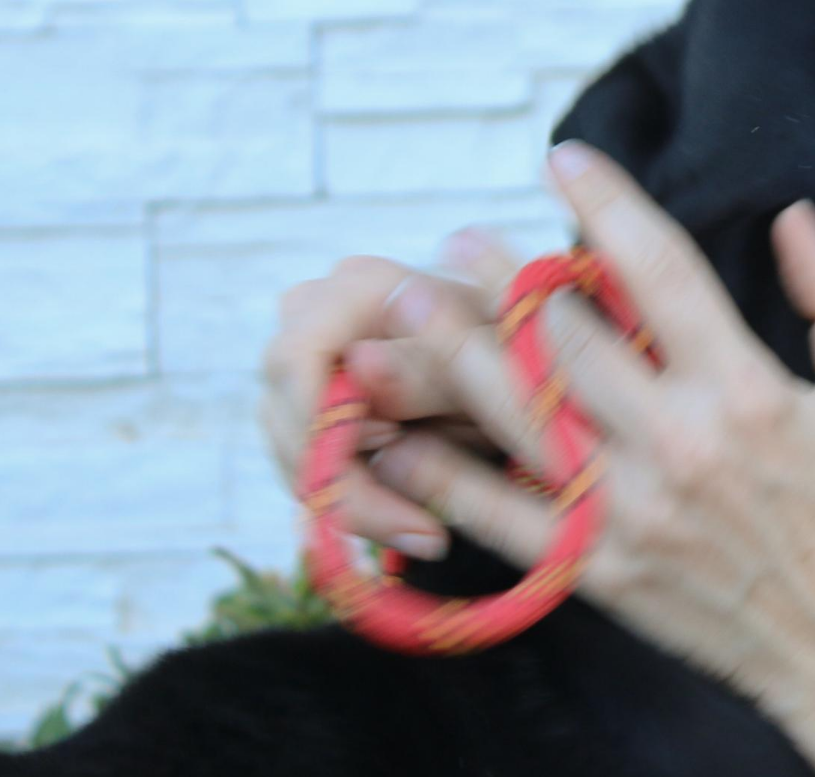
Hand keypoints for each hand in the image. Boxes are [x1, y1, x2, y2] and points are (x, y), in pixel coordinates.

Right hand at [255, 234, 538, 560]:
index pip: (295, 357)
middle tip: (422, 525)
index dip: (322, 419)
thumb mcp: (496, 366)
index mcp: (360, 285)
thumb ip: (431, 370)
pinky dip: (353, 505)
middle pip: (283, 411)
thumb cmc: (522, 357)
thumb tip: (357, 363)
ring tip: (427, 528)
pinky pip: (306, 468)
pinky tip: (413, 523)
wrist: (531, 376)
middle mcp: (317, 314)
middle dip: (342, 480)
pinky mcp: (308, 411)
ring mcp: (306, 363)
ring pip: (290, 449)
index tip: (387, 455)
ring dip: (352, 503)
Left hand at [359, 142, 814, 714]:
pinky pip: (503, 515)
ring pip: (522, 415)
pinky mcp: (599, 569)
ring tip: (405, 303)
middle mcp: (681, 444)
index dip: (608, 206)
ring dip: (453, 352)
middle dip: (504, 277)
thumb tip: (792, 217)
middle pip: (569, 339)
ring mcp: (632, 510)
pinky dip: (444, 475)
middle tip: (458, 237)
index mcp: (746, 391)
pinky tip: (395, 435)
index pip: (662, 272)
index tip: (566, 160)